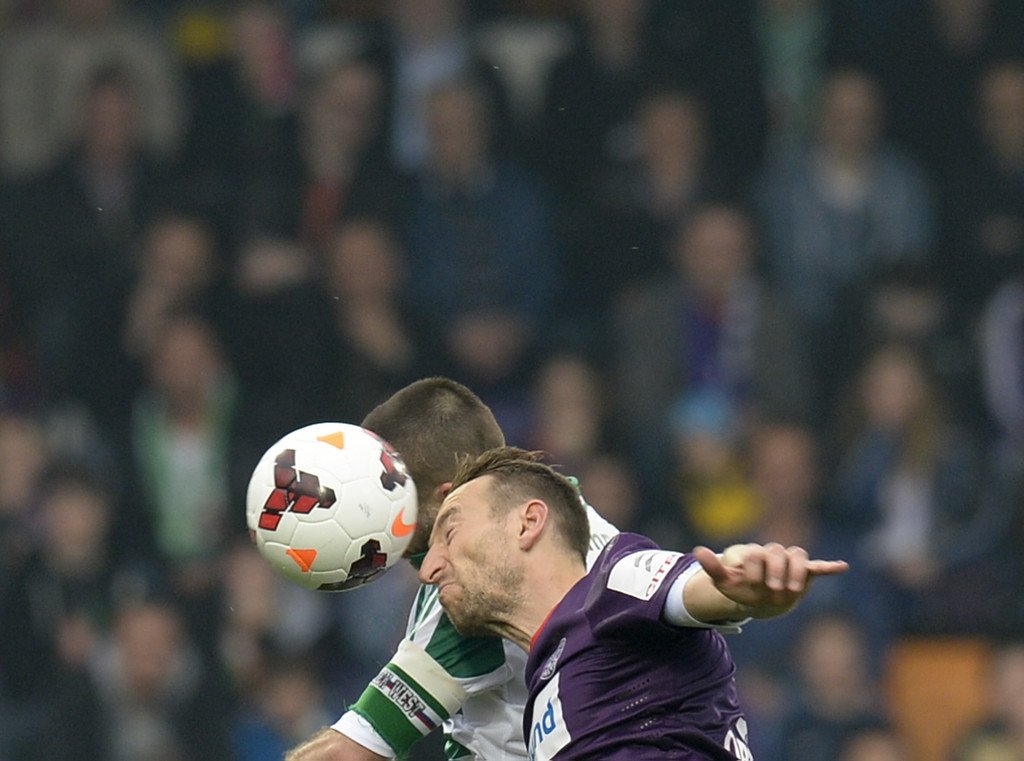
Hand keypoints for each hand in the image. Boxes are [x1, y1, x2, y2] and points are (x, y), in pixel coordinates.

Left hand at [693, 543, 848, 618]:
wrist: (759, 600)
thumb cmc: (741, 589)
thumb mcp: (724, 582)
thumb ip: (713, 568)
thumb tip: (697, 551)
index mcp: (755, 554)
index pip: (757, 554)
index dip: (754, 570)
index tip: (751, 585)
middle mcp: (774, 555)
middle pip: (778, 552)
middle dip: (775, 571)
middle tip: (772, 589)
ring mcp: (790, 564)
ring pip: (798, 556)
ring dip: (796, 571)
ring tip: (792, 588)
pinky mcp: (805, 575)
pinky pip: (819, 567)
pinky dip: (829, 566)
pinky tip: (842, 566)